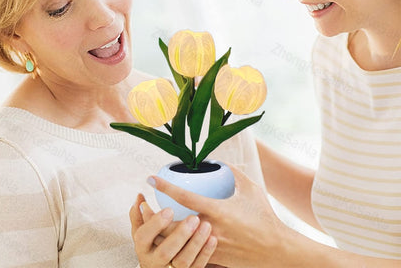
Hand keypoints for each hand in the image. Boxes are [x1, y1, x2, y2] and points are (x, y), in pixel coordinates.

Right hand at [130, 194, 217, 267]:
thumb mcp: (143, 234)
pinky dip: (205, 253)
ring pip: (183, 261)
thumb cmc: (153, 247)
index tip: (169, 209)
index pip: (143, 236)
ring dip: (196, 243)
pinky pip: (196, 267)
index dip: (155, 223)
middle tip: (194, 218)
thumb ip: (140, 216)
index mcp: (143, 248)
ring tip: (207, 225)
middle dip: (180, 235)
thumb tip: (140, 196)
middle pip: (165, 252)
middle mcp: (154, 262)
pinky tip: (212, 239)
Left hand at [148, 166, 290, 267]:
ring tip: (149, 222)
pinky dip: (176, 245)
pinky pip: (189, 254)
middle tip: (141, 205)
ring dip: (160, 233)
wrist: (276, 250)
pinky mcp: (213, 260)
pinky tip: (169, 239)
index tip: (151, 178)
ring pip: (176, 243)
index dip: (166, 186)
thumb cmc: (264, 216)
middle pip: (172, 225)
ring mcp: (210, 247)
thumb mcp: (251, 189)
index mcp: (218, 210)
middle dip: (153, 216)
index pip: (185, 197)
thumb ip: (234, 173)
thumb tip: (219, 161)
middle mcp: (210, 229)